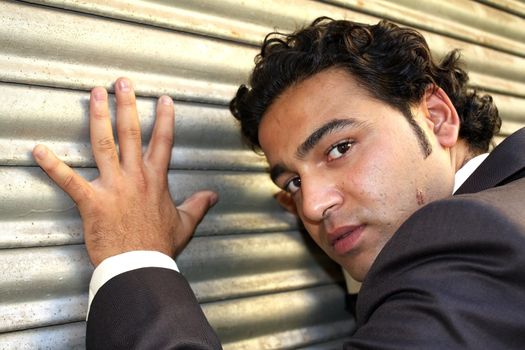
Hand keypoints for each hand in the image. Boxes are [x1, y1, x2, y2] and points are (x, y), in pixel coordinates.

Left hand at [33, 78, 217, 266]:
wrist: (140, 266)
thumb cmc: (159, 246)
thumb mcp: (185, 223)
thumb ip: (199, 205)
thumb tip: (213, 196)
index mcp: (156, 180)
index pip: (163, 142)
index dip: (165, 118)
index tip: (164, 100)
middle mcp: (135, 177)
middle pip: (131, 133)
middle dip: (127, 105)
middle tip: (122, 83)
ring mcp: (113, 187)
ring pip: (104, 145)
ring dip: (98, 118)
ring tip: (95, 95)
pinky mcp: (93, 202)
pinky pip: (69, 181)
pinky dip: (52, 166)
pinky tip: (39, 150)